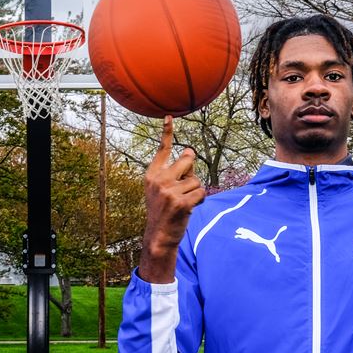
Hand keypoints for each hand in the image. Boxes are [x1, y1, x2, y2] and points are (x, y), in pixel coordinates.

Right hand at [137, 116, 204, 282]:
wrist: (159, 235)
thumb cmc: (164, 211)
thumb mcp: (162, 190)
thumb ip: (174, 172)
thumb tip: (189, 152)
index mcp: (152, 175)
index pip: (163, 150)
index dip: (167, 133)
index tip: (169, 117)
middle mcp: (159, 180)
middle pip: (188, 160)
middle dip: (192, 171)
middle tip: (185, 186)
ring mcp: (169, 191)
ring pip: (196, 180)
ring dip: (195, 192)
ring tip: (184, 203)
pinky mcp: (181, 202)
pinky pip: (201, 192)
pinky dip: (199, 200)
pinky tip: (189, 208)